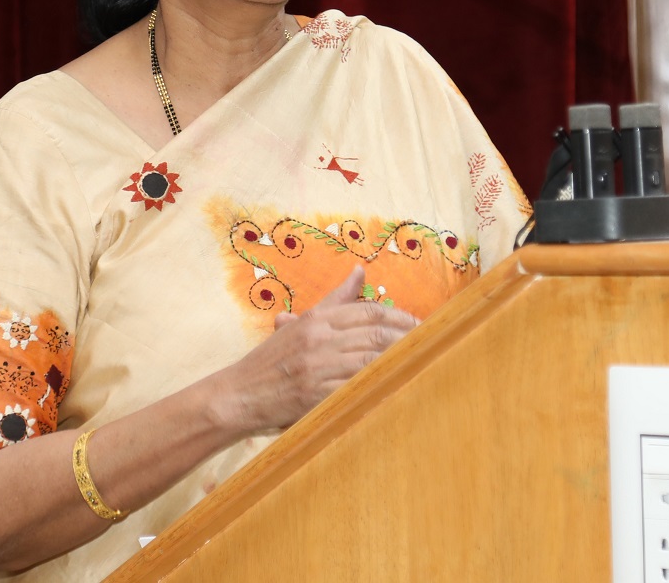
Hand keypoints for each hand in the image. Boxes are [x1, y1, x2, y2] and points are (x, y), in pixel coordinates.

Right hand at [228, 266, 417, 432]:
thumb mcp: (301, 324)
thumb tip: (360, 272)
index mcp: (316, 320)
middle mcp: (319, 340)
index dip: (398, 317)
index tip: (420, 325)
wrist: (238, 395)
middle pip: (374, 335)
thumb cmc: (271, 361)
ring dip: (398, 362)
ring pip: (369, 361)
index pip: (367, 312)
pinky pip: (355, 390)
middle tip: (430, 344)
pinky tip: (397, 388)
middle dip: (406, 339)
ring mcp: (317, 369)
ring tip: (421, 364)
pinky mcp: (315, 397)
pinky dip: (378, 387)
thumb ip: (335, 299)